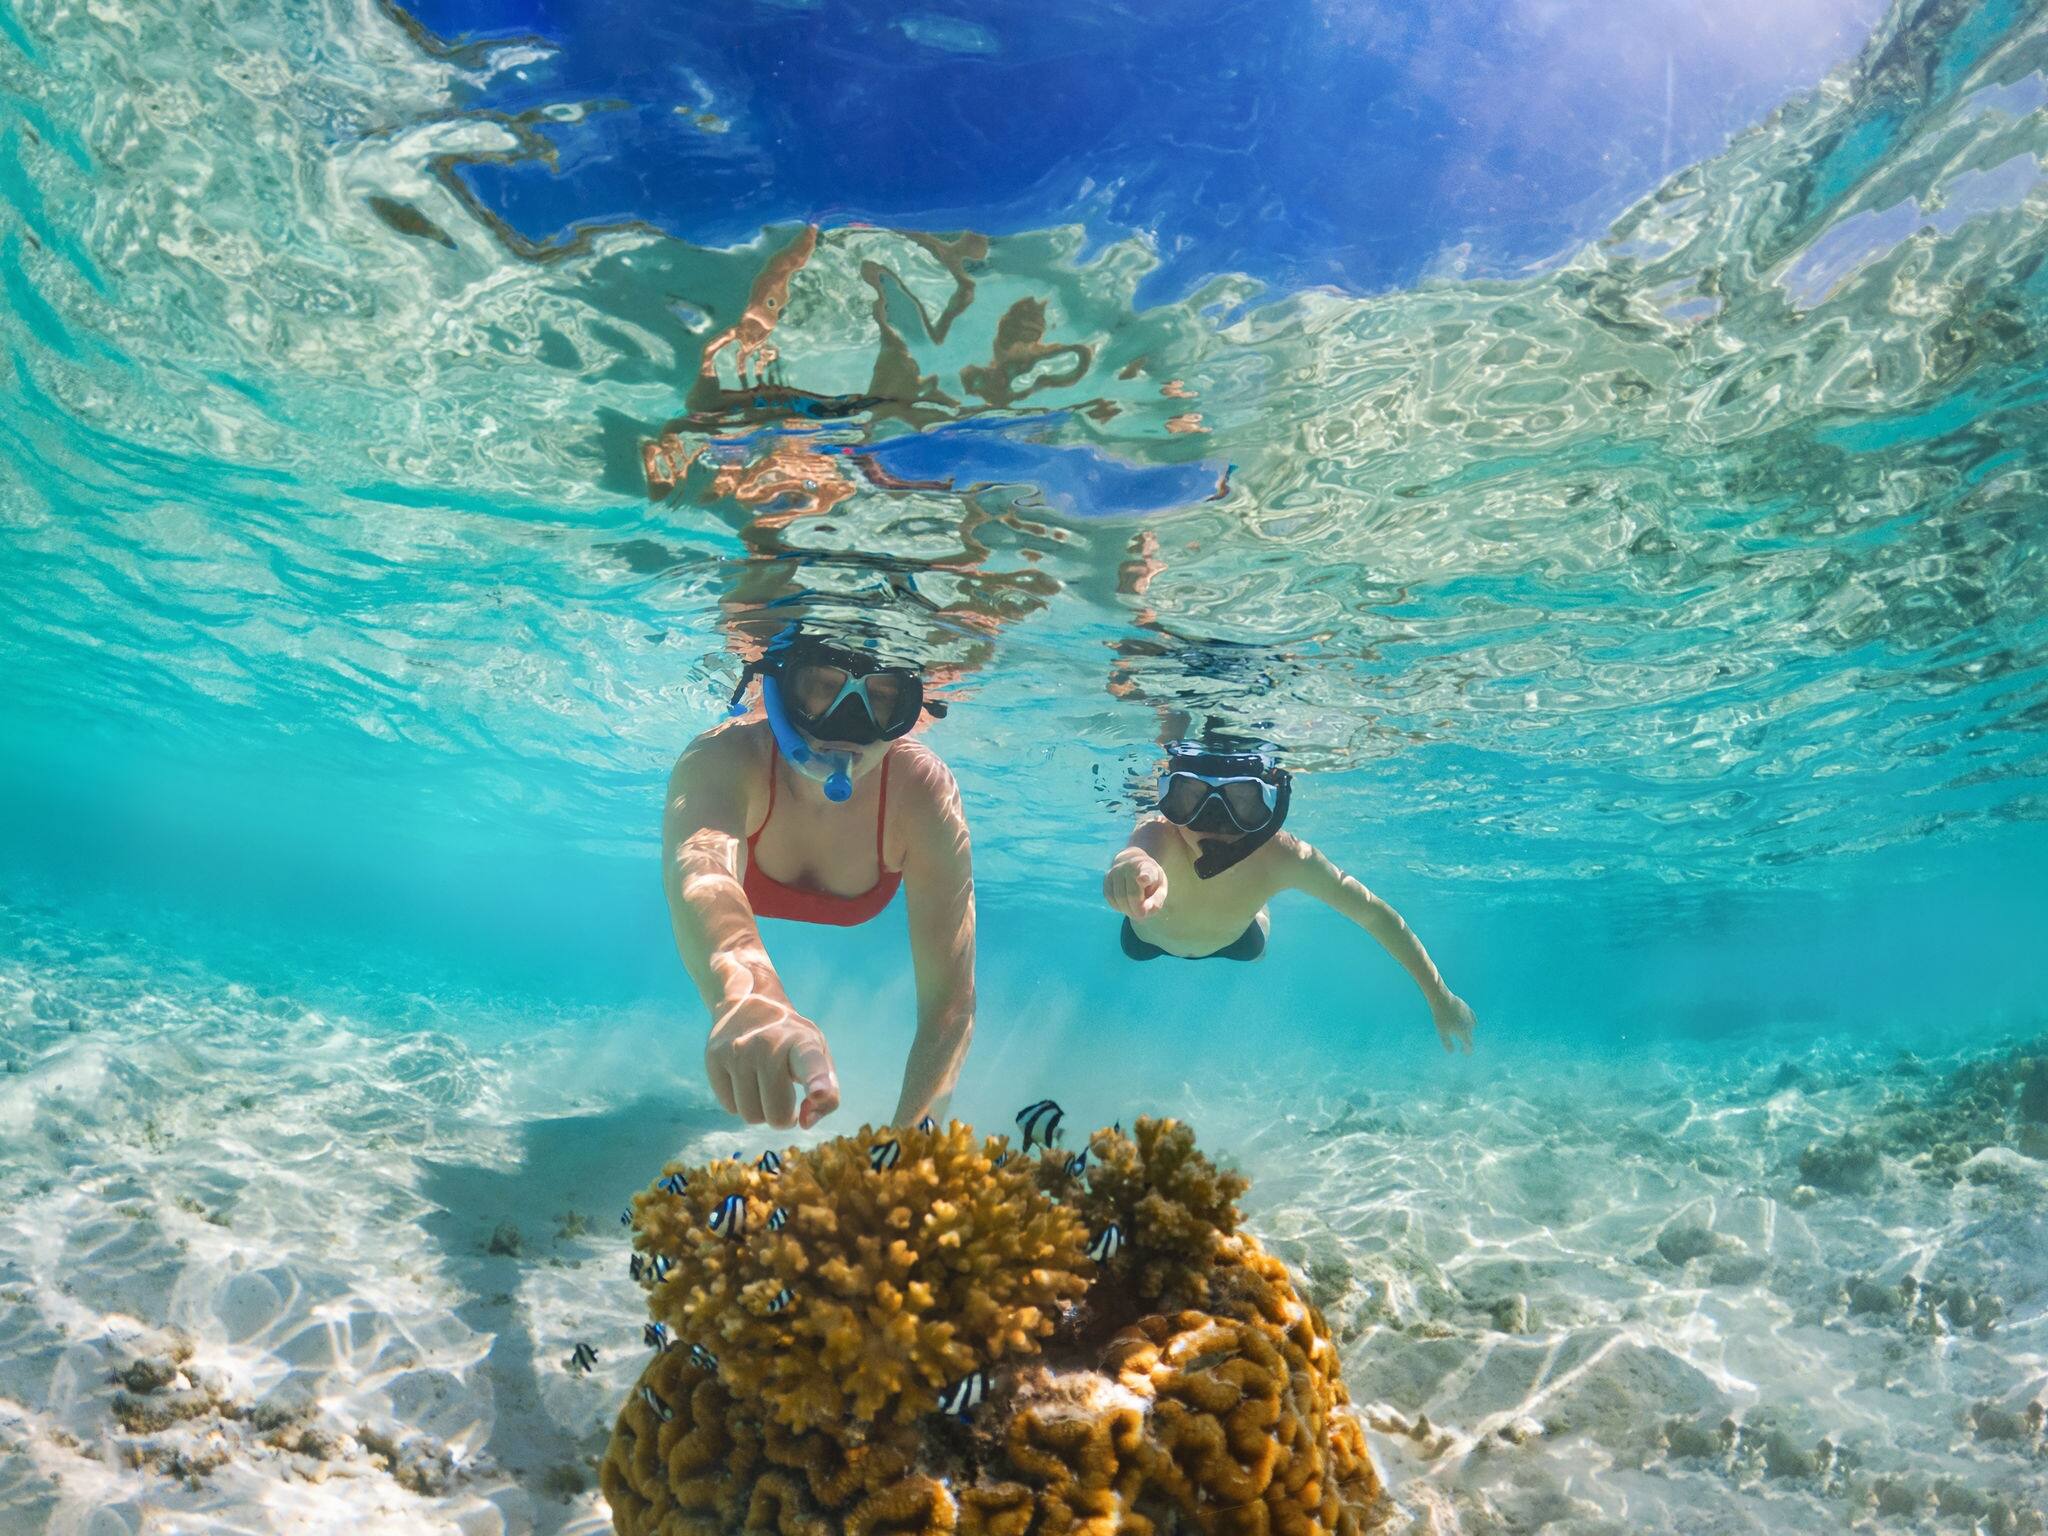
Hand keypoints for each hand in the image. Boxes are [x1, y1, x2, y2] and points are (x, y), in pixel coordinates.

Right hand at [705, 993, 840, 1128]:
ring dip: (761, 1111)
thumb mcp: (819, 1056)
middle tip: (784, 1096)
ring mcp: (738, 1051)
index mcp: (802, 1042)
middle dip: (783, 1117)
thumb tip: (805, 1123)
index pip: (810, 1063)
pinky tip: (745, 1078)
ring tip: (764, 1085)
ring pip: (750, 1115)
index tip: (819, 1093)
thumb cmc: (792, 1041)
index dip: (817, 1081)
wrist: (749, 1003)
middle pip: (776, 1114)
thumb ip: (828, 1095)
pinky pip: (730, 1107)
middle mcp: (768, 1044)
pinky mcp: (714, 1057)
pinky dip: (740, 1102)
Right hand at [1104, 853, 1167, 918]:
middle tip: (1142, 914)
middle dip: (1137, 910)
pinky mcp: (1107, 878)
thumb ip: (1156, 901)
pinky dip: (1118, 906)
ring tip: (1134, 908)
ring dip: (1127, 909)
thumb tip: (1144, 911)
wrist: (1136, 867)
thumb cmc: (1151, 882)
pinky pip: (1110, 898)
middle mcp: (1130, 866)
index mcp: (1148, 868)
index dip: (1144, 877)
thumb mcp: (1160, 890)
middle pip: (1132, 894)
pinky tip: (1125, 903)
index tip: (1143, 879)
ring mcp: (1116, 871)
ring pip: (1118, 898)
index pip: (1146, 872)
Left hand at [1430, 992, 1476, 1053]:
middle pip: (1470, 1036)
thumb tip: (1451, 1052)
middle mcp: (1468, 1025)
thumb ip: (1447, 1042)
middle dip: (1467, 1043)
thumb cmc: (1440, 1017)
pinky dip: (1472, 1022)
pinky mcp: (1467, 1009)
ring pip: (1472, 1026)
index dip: (1467, 1050)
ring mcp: (1469, 1016)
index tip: (1464, 1053)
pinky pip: (1472, 1017)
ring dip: (1469, 1032)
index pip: (1468, 1044)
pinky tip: (1470, 1023)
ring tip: (1466, 1035)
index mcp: (1463, 1031)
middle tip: (1463, 1048)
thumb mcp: (1442, 1031)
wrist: (1442, 999)